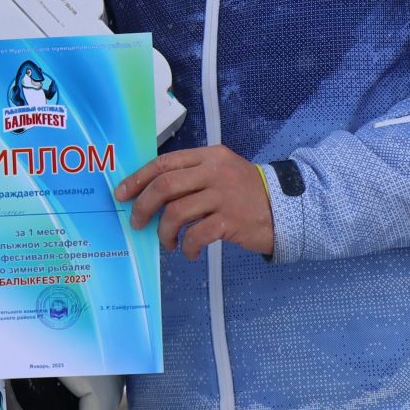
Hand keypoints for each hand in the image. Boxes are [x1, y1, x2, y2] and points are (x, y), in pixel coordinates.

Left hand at [115, 146, 272, 259]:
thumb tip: (150, 194)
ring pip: (177, 212)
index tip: (121, 193)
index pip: (165, 163)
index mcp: (208, 157)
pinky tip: (189, 252)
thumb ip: (191, 177)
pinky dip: (188, 247)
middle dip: (143, 206)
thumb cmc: (246, 192)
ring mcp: (224, 196)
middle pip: (165, 186)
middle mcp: (215, 172)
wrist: (288, 207)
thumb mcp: (221, 173)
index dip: (138, 178)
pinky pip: (197, 234)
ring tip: (167, 242)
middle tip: (136, 222)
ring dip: (164, 231)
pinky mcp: (232, 220)